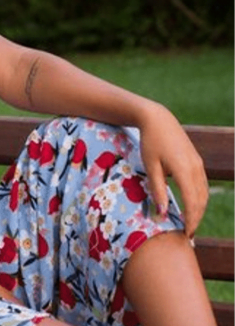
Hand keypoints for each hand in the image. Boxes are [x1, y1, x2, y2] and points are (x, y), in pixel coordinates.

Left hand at [137, 105, 208, 236]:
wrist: (158, 119)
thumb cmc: (150, 142)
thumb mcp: (149, 166)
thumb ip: (156, 190)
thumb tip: (161, 213)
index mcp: (184, 171)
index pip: (192, 203)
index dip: (191, 220)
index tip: (186, 234)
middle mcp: (196, 169)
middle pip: (201, 201)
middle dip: (196, 218)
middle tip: (188, 234)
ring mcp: (199, 165)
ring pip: (204, 193)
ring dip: (199, 210)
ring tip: (190, 223)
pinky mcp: (197, 162)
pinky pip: (202, 185)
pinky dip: (199, 198)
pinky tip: (192, 206)